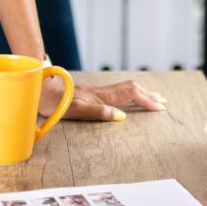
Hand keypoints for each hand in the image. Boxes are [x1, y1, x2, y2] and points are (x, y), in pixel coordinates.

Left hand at [43, 77, 166, 120]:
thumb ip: (99, 112)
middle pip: (132, 88)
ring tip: (154, 99)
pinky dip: (132, 94)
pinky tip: (131, 97)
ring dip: (142, 93)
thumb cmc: (57, 103)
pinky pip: (119, 91)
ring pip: (127, 88)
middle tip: (163, 104)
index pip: (131, 95)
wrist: (43, 91)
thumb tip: (121, 117)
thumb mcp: (77, 110)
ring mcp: (99, 92)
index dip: (146, 100)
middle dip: (149, 96)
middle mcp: (103, 92)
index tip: (159, 108)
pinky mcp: (94, 94)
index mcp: (102, 96)